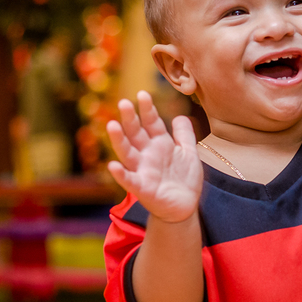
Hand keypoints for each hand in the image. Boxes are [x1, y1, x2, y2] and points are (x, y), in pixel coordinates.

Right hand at [106, 91, 202, 223]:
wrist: (185, 207)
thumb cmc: (185, 179)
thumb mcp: (189, 153)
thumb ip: (184, 135)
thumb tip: (180, 115)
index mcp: (159, 144)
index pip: (151, 123)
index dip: (147, 110)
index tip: (142, 94)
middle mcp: (147, 155)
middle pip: (136, 134)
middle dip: (130, 119)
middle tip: (124, 103)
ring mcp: (143, 171)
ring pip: (128, 153)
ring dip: (119, 140)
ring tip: (112, 125)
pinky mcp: (142, 189)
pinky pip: (129, 180)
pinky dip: (121, 174)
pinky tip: (112, 166)